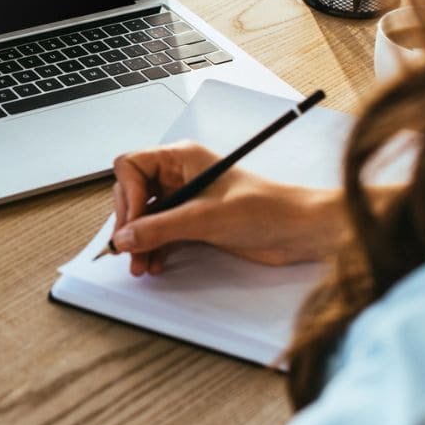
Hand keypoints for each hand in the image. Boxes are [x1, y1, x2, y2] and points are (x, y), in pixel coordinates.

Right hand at [111, 141, 344, 275]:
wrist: (299, 231)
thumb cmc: (267, 209)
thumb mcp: (206, 218)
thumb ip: (160, 227)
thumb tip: (125, 237)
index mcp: (181, 158)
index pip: (132, 166)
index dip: (128, 195)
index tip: (134, 223)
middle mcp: (179, 175)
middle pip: (133, 193)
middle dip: (129, 223)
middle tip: (128, 250)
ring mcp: (185, 199)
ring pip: (145, 217)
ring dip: (139, 241)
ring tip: (140, 266)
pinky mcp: (193, 221)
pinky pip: (160, 232)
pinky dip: (153, 248)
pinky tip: (155, 264)